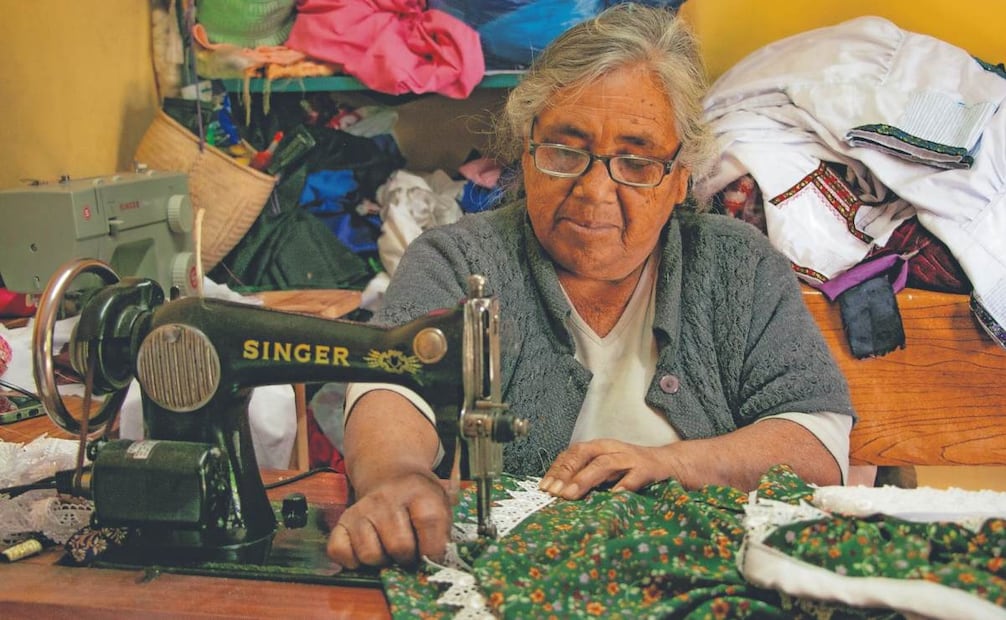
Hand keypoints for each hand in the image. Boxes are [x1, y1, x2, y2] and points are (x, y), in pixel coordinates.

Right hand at [327, 471, 450, 568]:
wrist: (390, 474)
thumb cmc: (418, 498)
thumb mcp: (440, 505)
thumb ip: (441, 533)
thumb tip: (435, 563)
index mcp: (418, 492)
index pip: (429, 523)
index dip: (434, 549)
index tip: (433, 557)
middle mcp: (386, 499)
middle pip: (399, 547)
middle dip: (408, 559)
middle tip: (410, 552)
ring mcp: (361, 510)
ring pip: (370, 555)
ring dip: (382, 561)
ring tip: (389, 550)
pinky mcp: (342, 521)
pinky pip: (340, 551)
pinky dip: (352, 560)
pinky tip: (366, 550)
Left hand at [539, 439, 678, 499]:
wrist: (669, 463)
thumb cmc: (631, 469)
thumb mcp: (605, 467)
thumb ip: (585, 475)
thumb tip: (558, 493)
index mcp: (598, 447)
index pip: (571, 453)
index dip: (556, 469)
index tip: (543, 487)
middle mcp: (611, 448)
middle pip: (583, 454)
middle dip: (566, 473)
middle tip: (553, 492)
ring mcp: (629, 458)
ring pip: (603, 464)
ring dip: (585, 479)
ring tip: (571, 495)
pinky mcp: (646, 469)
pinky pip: (632, 478)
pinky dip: (622, 487)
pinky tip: (611, 497)